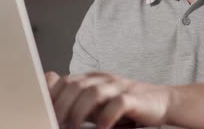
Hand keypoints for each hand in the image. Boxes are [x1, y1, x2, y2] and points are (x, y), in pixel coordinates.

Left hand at [45, 71, 171, 128]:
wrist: (161, 101)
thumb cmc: (125, 105)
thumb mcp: (96, 103)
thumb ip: (75, 99)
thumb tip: (48, 98)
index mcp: (92, 78)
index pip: (65, 81)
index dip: (51, 96)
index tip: (42, 112)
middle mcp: (103, 79)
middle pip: (75, 85)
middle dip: (61, 106)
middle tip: (55, 123)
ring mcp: (119, 87)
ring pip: (93, 91)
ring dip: (79, 112)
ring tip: (73, 128)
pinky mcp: (134, 98)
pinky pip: (118, 104)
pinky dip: (106, 117)